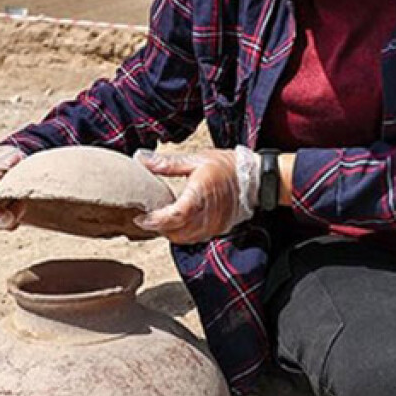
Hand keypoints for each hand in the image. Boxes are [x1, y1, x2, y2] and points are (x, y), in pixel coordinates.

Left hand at [133, 146, 259, 243]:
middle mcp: (207, 214)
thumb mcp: (195, 159)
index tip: (140, 218)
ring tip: (159, 219)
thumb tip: (141, 158)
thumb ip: (167, 163)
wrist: (255, 179)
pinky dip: (182, 233)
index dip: (156, 220)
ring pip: (184, 238)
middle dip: (158, 227)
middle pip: (176, 231)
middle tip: (145, 217)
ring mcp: (213, 225)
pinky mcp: (217, 229)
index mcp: (200, 194)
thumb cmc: (226, 166)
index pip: (175, 216)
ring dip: (169, 232)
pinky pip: (194, 238)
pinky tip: (176, 222)